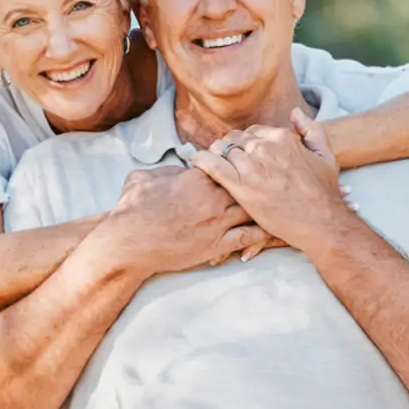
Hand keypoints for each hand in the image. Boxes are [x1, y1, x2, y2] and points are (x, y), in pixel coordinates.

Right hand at [102, 165, 270, 276]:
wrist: (129, 243)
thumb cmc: (132, 209)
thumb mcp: (144, 178)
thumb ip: (167, 170)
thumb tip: (180, 169)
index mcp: (197, 178)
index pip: (225, 164)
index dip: (233, 163)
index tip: (239, 164)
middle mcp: (212, 198)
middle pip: (245, 184)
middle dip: (255, 182)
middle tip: (267, 180)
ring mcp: (217, 223)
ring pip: (252, 209)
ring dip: (264, 205)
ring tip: (279, 203)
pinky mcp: (216, 245)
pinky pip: (248, 237)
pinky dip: (261, 233)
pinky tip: (272, 229)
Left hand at [189, 107, 349, 251]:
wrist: (320, 221)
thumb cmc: (324, 191)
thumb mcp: (325, 154)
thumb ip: (310, 129)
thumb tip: (294, 112)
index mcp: (282, 138)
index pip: (251, 132)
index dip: (245, 142)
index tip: (242, 153)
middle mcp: (265, 148)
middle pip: (234, 139)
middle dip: (229, 148)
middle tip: (225, 159)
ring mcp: (253, 167)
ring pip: (222, 150)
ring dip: (215, 155)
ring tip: (211, 163)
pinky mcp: (242, 187)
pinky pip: (213, 166)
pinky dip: (202, 162)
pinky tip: (196, 163)